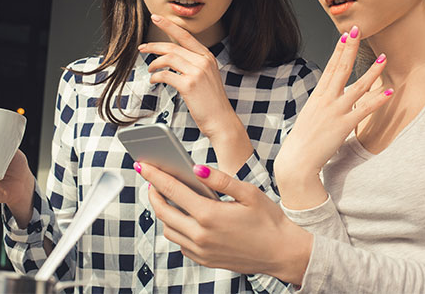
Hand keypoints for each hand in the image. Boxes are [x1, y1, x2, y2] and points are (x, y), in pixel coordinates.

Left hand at [138, 161, 312, 285]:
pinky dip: (177, 229)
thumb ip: (221, 180)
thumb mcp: (248, 193)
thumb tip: (196, 169)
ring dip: (163, 212)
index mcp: (210, 215)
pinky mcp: (204, 261)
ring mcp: (201, 251)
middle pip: (163, 211)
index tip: (142, 165)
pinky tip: (185, 217)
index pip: (172, 190)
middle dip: (152, 194)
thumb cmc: (269, 220)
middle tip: (151, 180)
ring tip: (167, 197)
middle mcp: (201, 236)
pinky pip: (180, 244)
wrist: (282, 253)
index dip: (154, 175)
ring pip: (169, 230)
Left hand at [139, 14, 252, 172]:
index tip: (156, 17)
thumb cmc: (211, 101)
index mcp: (207, 57)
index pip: (186, 36)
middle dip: (154, 45)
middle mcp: (203, 61)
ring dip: (154, 63)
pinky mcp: (189, 85)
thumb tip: (173, 58)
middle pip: (173, 46)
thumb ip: (194, 64)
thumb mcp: (207, 77)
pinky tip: (154, 80)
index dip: (169, 25)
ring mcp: (197, 72)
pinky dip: (156, 76)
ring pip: (168, 58)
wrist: (221, 120)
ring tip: (150, 69)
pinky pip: (165, 74)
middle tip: (142, 47)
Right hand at [274, 27, 391, 208]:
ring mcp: (336, 111)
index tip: (346, 35)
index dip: (339, 50)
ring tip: (384, 58)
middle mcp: (326, 99)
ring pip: (358, 86)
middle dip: (350, 48)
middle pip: (341, 68)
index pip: (330, 67)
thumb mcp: (310, 116)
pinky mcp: (344, 125)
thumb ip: (322, 106)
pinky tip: (388, 92)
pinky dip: (377, 99)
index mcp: (318, 96)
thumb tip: (330, 100)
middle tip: (358, 29)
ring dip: (372, 71)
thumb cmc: (302, 141)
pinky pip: (364, 109)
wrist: (296, 160)